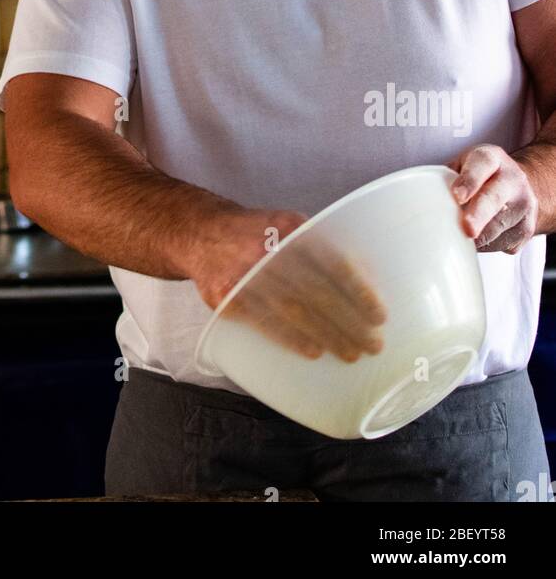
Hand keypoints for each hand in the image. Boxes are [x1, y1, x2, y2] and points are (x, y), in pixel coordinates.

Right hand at [190, 208, 386, 363]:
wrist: (200, 233)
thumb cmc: (258, 234)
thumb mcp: (287, 224)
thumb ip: (319, 246)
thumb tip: (367, 276)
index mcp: (289, 227)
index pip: (331, 261)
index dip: (357, 290)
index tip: (379, 315)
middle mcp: (267, 248)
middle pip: (315, 291)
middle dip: (348, 322)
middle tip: (372, 344)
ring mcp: (244, 273)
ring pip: (292, 311)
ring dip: (326, 336)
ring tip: (350, 354)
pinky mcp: (226, 296)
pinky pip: (263, 322)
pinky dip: (291, 339)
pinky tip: (313, 351)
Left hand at [446, 144, 538, 252]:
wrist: (520, 186)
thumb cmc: (480, 175)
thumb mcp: (463, 165)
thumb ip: (445, 178)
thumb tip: (414, 200)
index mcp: (492, 158)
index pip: (482, 164)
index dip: (470, 180)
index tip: (457, 196)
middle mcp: (513, 180)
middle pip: (494, 198)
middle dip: (479, 215)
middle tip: (467, 229)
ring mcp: (524, 206)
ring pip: (497, 228)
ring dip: (476, 237)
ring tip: (461, 232)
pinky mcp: (527, 230)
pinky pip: (502, 244)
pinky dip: (486, 246)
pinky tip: (481, 236)